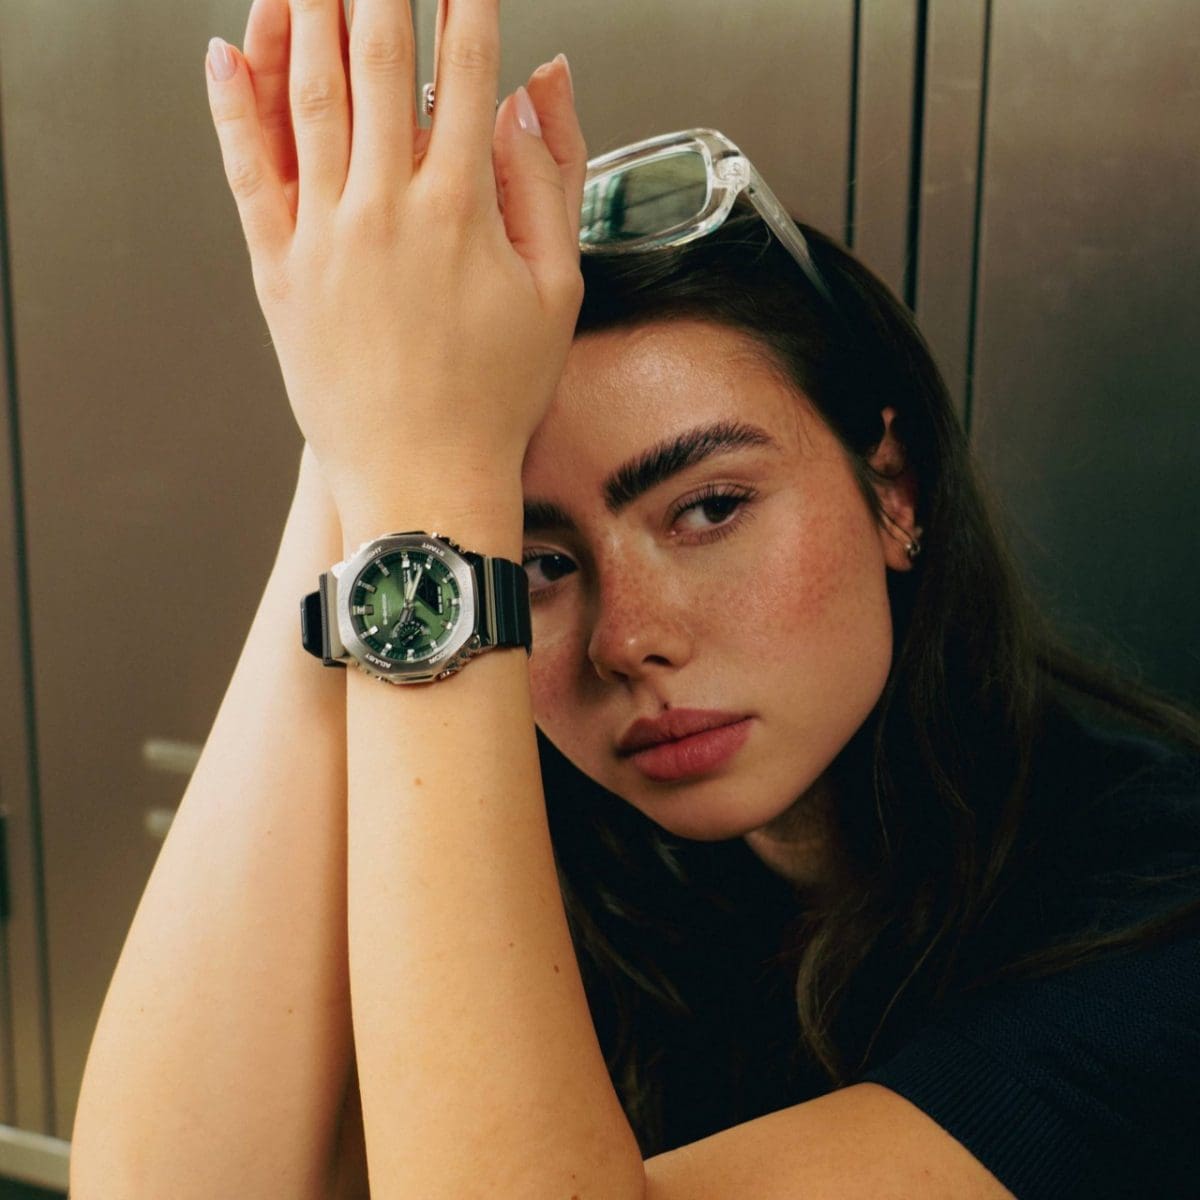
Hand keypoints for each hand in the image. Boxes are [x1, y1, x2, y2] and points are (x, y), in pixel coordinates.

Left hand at [206, 0, 586, 523]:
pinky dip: (234, 106)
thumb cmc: (494, 396)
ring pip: (308, 97)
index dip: (465, 5)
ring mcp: (325, 237)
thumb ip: (550, 181)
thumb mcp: (557, 292)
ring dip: (307, 14)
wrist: (422, 476)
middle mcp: (387, 209)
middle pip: (378, 60)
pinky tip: (229, 50)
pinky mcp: (279, 271)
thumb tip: (540, 90)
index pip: (464, 73)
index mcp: (463, 210)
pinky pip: (249, 171)